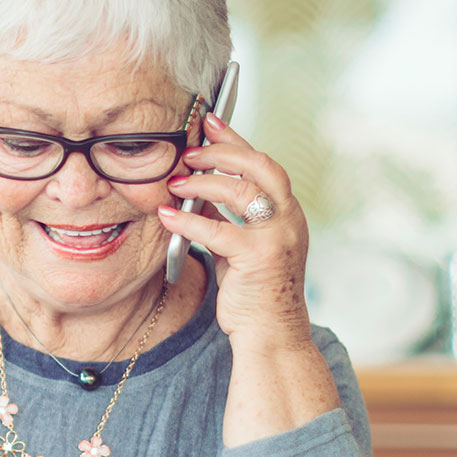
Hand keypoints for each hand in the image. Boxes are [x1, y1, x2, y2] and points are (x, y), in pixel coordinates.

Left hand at [158, 113, 313, 350]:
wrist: (272, 336)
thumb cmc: (255, 293)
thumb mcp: (239, 247)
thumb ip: (225, 217)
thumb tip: (196, 189)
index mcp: (287, 213)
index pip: (264, 165)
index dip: (236, 140)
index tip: (211, 121)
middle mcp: (289, 219)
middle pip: (259, 167)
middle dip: (222, 152)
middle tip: (190, 150)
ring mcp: (278, 237)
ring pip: (241, 191)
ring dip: (203, 180)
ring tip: (175, 180)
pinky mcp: (259, 257)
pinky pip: (218, 229)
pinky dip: (189, 218)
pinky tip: (167, 214)